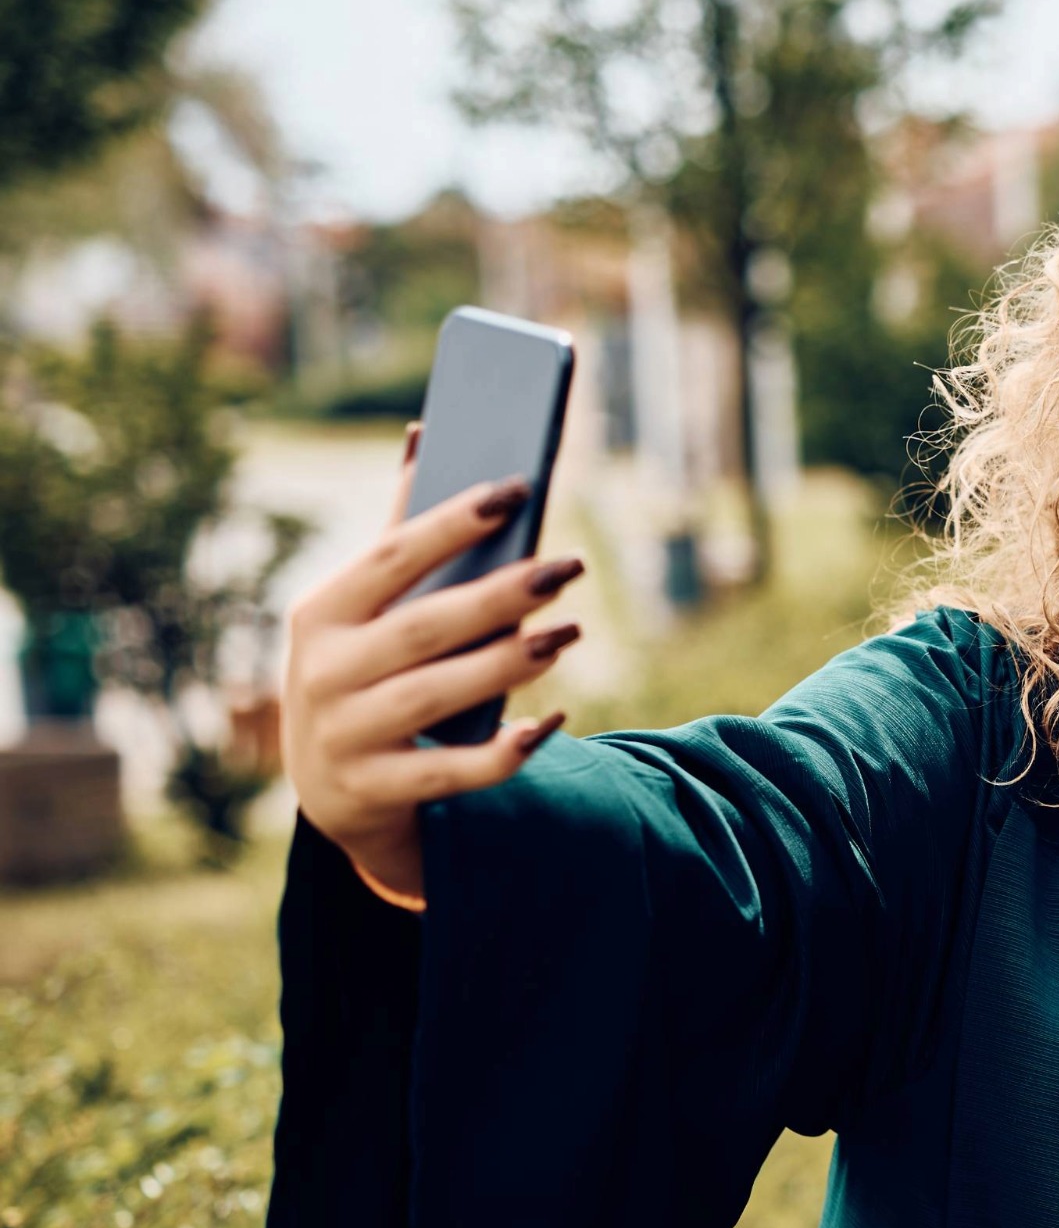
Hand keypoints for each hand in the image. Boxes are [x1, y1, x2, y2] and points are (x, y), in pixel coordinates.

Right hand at [283, 426, 583, 901]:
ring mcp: (342, 737)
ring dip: (511, 662)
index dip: (453, 522)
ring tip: (569, 632)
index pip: (390, 559)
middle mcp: (320, 674)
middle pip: (425, 627)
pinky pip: (451, 771)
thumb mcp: (364, 614)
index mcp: (319, 615)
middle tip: (568, 567)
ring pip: (439, 695)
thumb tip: (425, 433)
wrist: (336, 794)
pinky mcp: (373, 793)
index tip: (518, 488)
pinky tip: (551, 723)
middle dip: (502, 595)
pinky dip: (505, 750)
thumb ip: (399, 533)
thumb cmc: (365, 675)